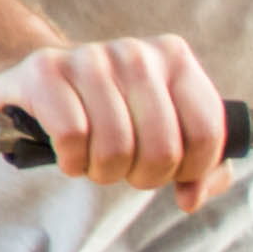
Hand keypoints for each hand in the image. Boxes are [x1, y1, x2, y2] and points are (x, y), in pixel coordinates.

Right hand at [0, 36, 229, 204]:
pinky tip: (70, 154)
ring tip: (96, 161)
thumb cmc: (117, 115)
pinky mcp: (45, 70)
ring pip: (116, 148)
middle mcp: (136, 53)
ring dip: (104, 172)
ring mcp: (90, 58)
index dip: (192, 169)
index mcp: (175, 59)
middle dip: (145, 176)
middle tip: (127, 169)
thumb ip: (201, 169)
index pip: (206, 132)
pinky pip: (73, 137)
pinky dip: (72, 161)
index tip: (174, 172)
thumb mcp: (167, 132)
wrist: (45, 84)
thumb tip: (191, 198)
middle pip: (163, 149)